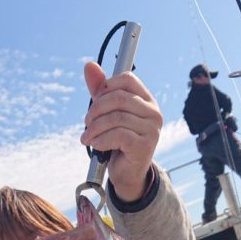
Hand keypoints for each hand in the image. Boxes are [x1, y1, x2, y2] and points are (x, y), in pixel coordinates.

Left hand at [81, 61, 162, 201]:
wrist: (127, 173)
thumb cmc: (118, 141)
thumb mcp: (107, 113)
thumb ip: (100, 91)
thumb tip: (89, 66)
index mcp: (147, 100)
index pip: (127, 79)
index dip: (105, 87)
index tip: (95, 102)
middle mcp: (153, 113)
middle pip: (119, 98)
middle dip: (96, 109)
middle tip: (87, 122)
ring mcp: (151, 130)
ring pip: (116, 118)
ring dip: (95, 128)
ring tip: (87, 137)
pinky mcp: (144, 146)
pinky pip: (118, 135)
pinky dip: (101, 140)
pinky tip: (95, 145)